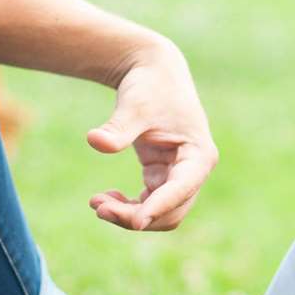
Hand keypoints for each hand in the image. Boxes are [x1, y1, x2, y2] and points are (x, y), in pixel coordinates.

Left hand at [86, 42, 217, 231]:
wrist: (152, 73)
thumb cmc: (149, 86)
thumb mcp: (135, 105)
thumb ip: (118, 128)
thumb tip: (95, 141)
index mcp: (199, 155)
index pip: (181, 189)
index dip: (158, 207)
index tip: (135, 222)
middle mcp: (194, 171)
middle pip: (171, 210)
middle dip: (137, 216)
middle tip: (98, 207)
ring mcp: (179, 176)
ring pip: (159, 213)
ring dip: (129, 215)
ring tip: (96, 203)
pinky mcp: (163, 177)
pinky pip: (147, 204)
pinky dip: (127, 207)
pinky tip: (104, 198)